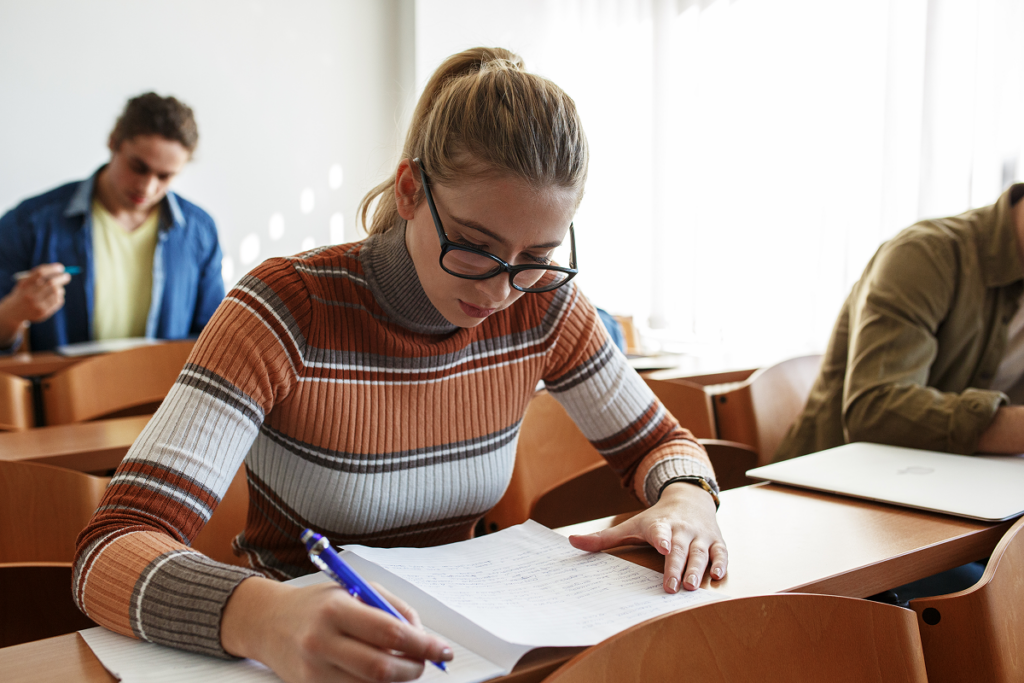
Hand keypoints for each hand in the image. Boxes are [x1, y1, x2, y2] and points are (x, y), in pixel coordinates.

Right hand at [4, 263, 71, 322]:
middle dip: (61, 278)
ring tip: (57, 288)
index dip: (52, 269)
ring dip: (60, 288)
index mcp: (24, 284)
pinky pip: (58, 301)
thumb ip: (38, 274)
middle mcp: (29, 294)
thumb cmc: (24, 292)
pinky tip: (55, 297)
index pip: (40, 273)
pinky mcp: (43, 312)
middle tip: (67, 276)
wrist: (14, 311)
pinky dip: (59, 296)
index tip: (60, 267)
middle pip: (51, 283)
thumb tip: (59, 268)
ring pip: (56, 292)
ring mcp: (36, 304)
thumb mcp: (26, 282)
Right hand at [222, 577, 453, 682]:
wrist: (266, 622)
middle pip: (382, 669)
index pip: (390, 633)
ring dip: (396, 681)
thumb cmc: (318, 603)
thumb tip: (422, 635)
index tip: (443, 650)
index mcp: (337, 609)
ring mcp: (313, 670)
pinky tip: (379, 676)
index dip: (423, 645)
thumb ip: (391, 608)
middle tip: (423, 662)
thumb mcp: (354, 589)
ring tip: (401, 666)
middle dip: (413, 668)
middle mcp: (322, 641)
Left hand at [568, 482, 727, 592]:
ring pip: (701, 553)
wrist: (689, 498)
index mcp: (660, 525)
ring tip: (692, 587)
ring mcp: (700, 535)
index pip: (659, 531)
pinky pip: (721, 552)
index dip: (661, 538)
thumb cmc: (656, 519)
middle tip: (673, 587)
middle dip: (677, 567)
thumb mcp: (630, 526)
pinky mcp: (716, 541)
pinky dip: (721, 563)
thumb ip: (603, 539)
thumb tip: (571, 542)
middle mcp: (682, 530)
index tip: (663, 547)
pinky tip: (719, 576)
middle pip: (680, 549)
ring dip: (697, 569)